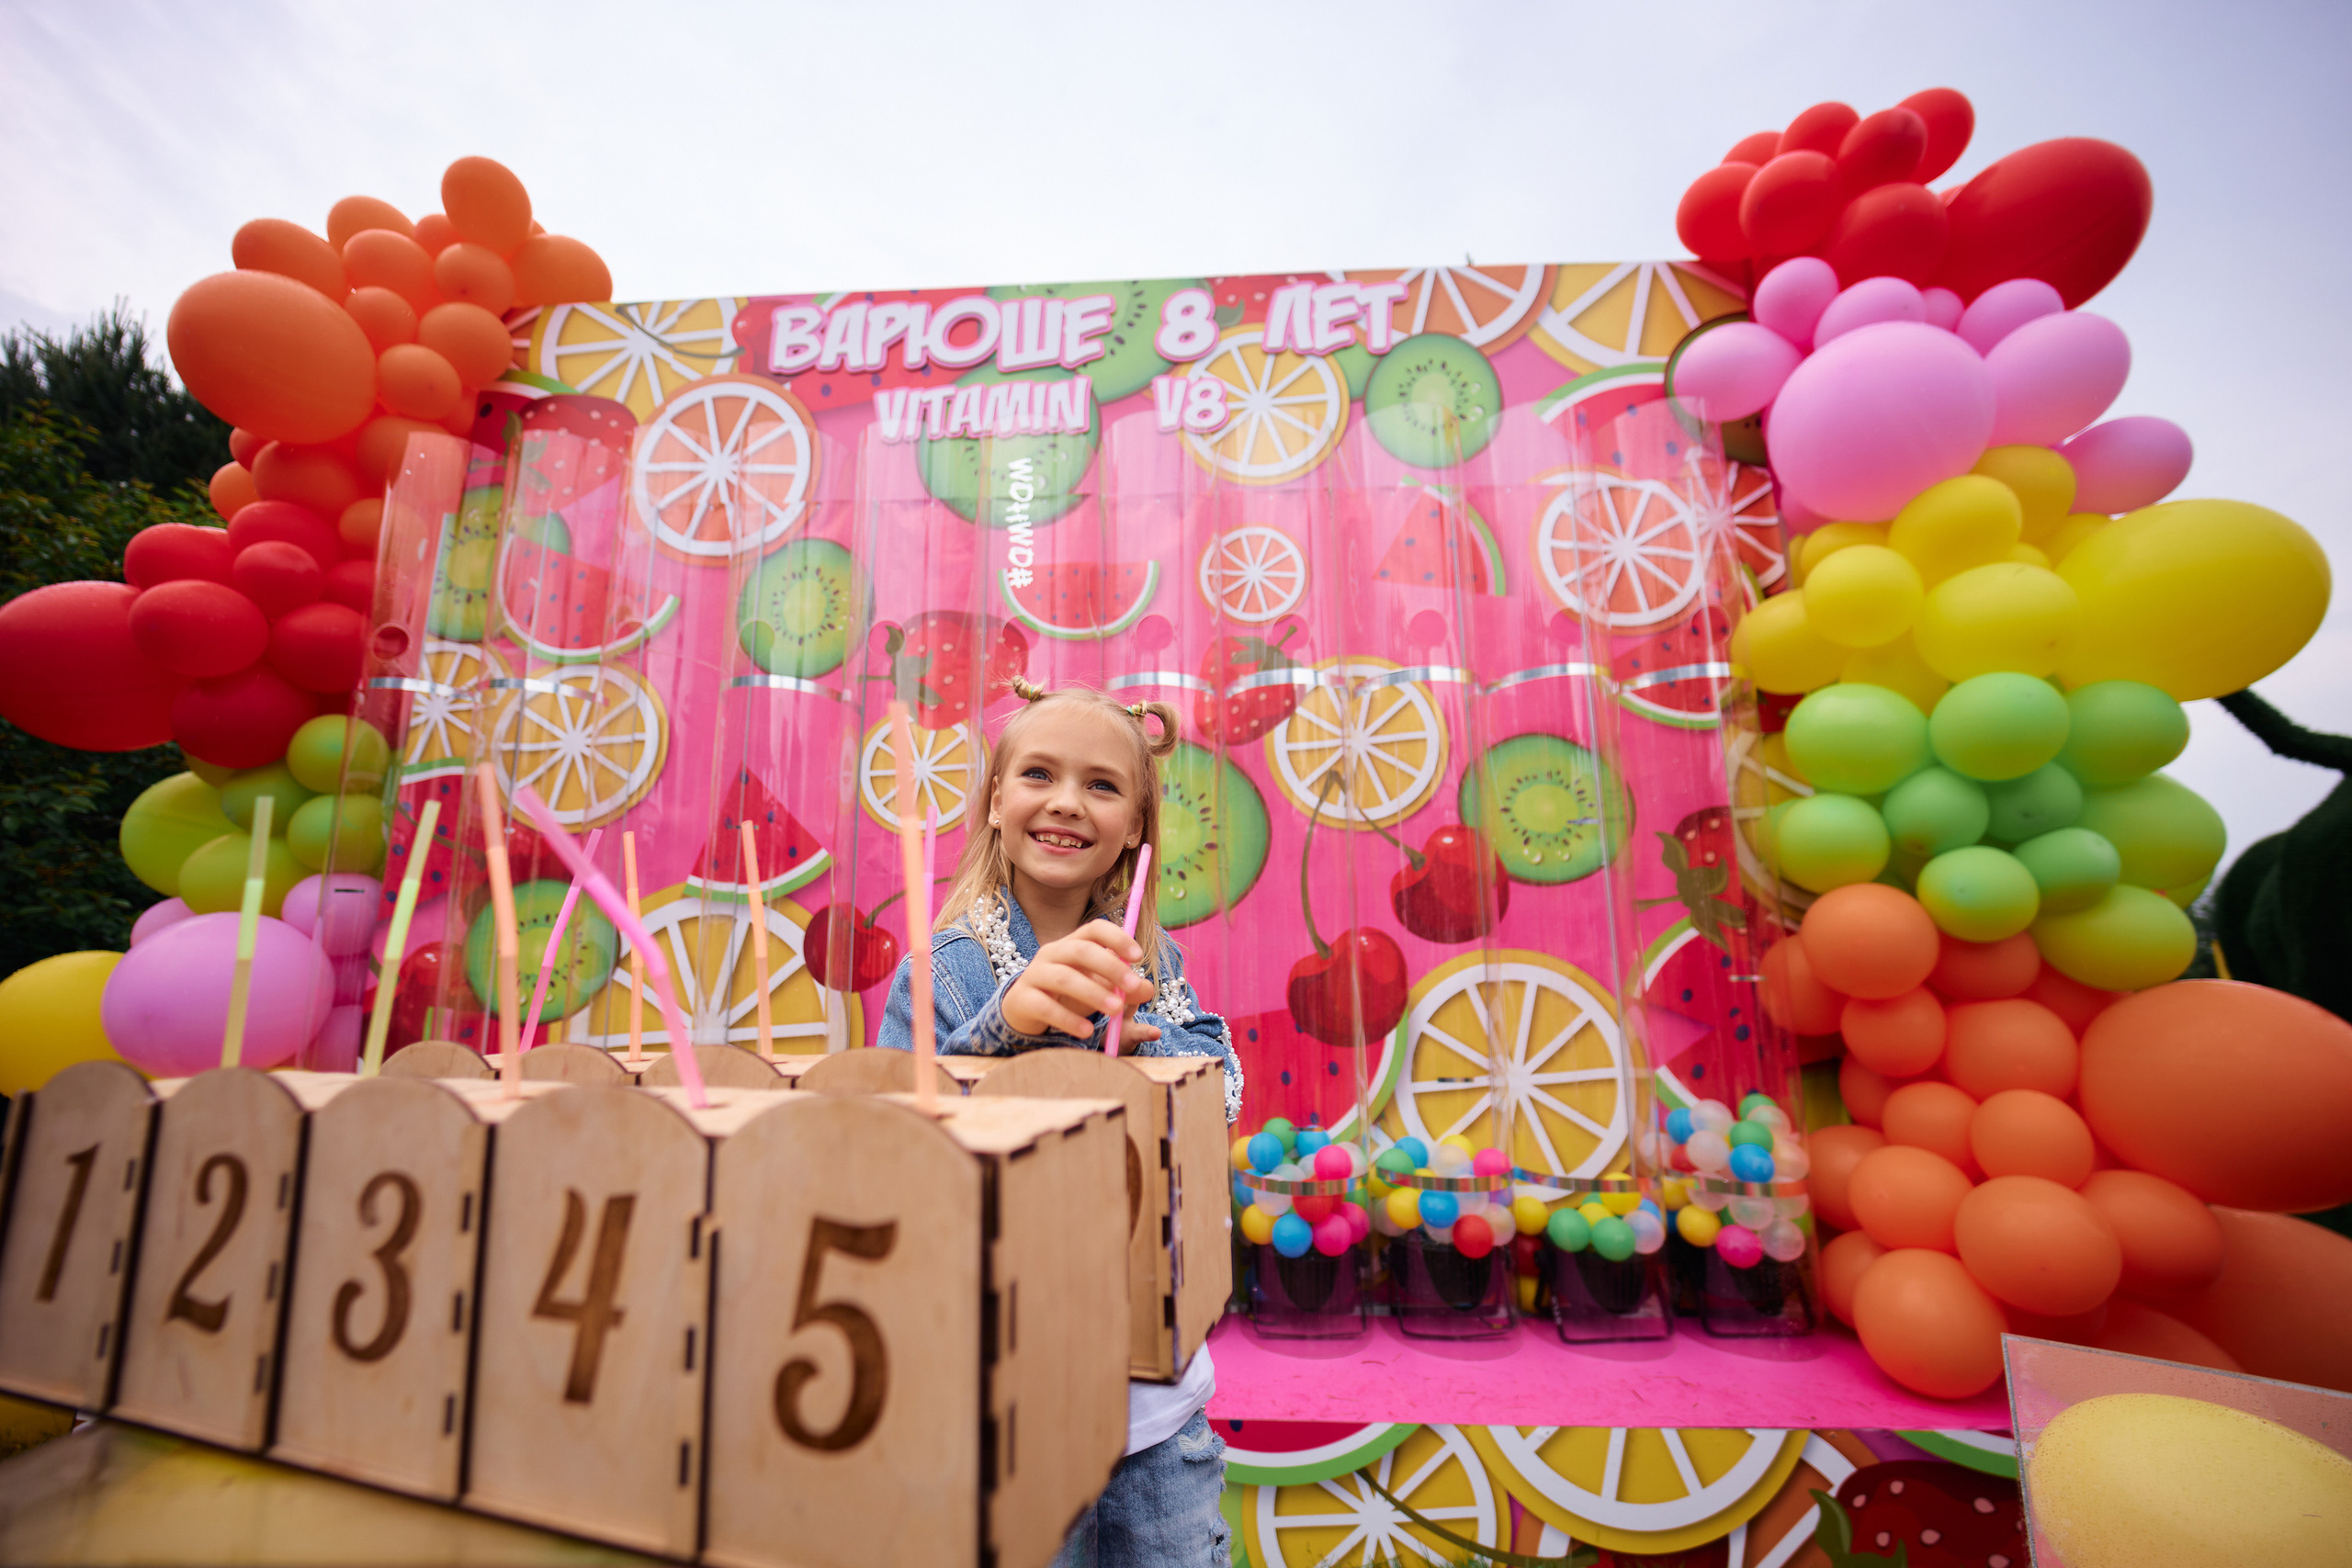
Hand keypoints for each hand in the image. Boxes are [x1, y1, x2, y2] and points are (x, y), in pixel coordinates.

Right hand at [1002, 918, 1160, 1043]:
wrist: (1025, 1010)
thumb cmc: (1068, 995)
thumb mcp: (1099, 989)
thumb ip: (1124, 989)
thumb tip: (1147, 989)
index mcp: (1072, 944)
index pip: (1095, 929)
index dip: (1117, 938)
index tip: (1139, 956)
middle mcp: (1052, 953)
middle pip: (1081, 950)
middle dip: (1110, 967)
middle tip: (1133, 986)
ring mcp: (1034, 975)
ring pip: (1063, 977)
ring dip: (1093, 993)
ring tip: (1116, 1010)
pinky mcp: (1023, 999)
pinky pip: (1045, 1006)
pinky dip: (1068, 1019)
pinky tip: (1087, 1031)